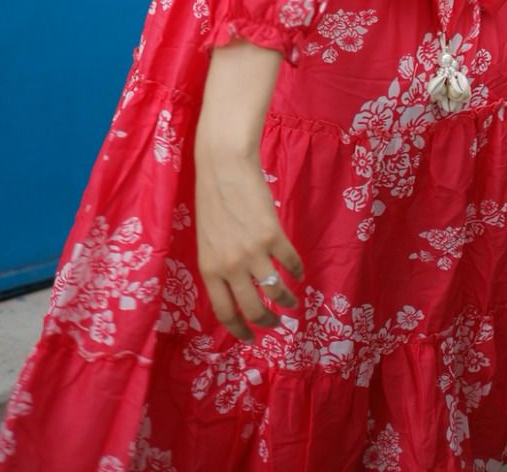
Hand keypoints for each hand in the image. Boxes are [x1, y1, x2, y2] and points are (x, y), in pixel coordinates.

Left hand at [194, 144, 303, 341]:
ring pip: (275, 291)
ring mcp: (253, 252)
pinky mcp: (273, 235)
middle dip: (268, 323)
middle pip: (253, 310)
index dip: (240, 330)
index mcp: (209, 269)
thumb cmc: (212, 199)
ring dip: (287, 301)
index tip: (251, 339)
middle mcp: (230, 267)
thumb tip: (237, 288)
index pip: (225, 313)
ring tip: (293, 303)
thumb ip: (219, 266)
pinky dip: (297, 271)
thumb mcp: (207, 241)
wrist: (224, 167)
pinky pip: (290, 263)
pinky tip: (299, 273)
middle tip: (277, 324)